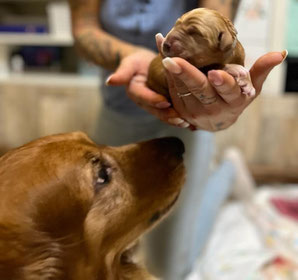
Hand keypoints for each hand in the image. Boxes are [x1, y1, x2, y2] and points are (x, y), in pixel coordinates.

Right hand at [106, 48, 189, 127]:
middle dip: (169, 116)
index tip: (165, 102)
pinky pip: (173, 113)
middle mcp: (147, 102)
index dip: (154, 101)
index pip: (145, 98)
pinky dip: (182, 118)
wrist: (144, 66)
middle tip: (180, 120)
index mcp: (136, 93)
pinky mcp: (166, 105)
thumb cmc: (136, 63)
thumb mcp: (129, 64)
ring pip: (166, 115)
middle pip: (157, 111)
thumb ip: (122, 73)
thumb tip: (109, 81)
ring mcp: (156, 106)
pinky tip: (194, 124)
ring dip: (177, 120)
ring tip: (188, 124)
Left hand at [162, 51, 286, 130]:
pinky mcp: (182, 112)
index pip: (228, 92)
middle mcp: (213, 109)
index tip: (214, 73)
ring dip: (174, 76)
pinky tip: (165, 63)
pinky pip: (175, 93)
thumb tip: (279, 53)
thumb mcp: (250, 89)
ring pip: (183, 92)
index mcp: (233, 102)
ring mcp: (195, 112)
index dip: (222, 83)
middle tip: (173, 61)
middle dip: (187, 75)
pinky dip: (169, 78)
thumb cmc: (234, 100)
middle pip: (200, 91)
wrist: (217, 122)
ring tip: (167, 59)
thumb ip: (261, 71)